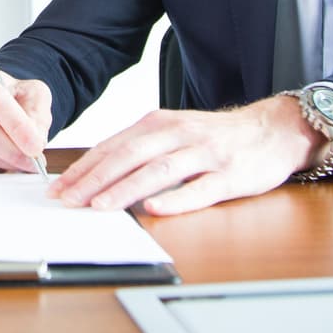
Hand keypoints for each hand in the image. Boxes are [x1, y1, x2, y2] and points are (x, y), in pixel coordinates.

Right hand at [0, 61, 51, 172]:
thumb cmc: (8, 97)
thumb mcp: (31, 93)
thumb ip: (37, 111)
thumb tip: (35, 139)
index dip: (16, 125)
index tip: (35, 145)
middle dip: (13, 150)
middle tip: (34, 161)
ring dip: (6, 162)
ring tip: (21, 160)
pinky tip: (1, 160)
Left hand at [49, 95, 327, 214]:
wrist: (274, 129)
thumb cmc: (217, 137)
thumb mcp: (175, 132)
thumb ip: (142, 148)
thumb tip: (97, 172)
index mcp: (160, 124)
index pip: (113, 146)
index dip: (83, 167)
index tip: (58, 188)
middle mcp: (179, 134)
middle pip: (129, 156)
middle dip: (94, 179)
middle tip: (68, 200)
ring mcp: (206, 154)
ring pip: (159, 171)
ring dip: (126, 189)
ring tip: (100, 206)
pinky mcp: (231, 175)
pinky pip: (200, 189)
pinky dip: (176, 199)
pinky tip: (155, 209)